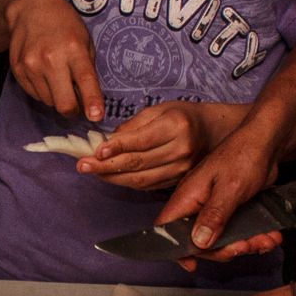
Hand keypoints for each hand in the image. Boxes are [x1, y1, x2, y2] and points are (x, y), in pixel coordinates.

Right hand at [4, 0, 103, 121]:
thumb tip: (90, 100)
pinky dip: (43, 91)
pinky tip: (44, 74)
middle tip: (76, 105)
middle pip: (63, 103)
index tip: (96, 116)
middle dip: (73, 110)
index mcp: (74, 49)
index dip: (91, 102)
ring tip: (57, 78)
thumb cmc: (64, 25)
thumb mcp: (84, 40)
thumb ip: (87, 68)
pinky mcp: (18, 70)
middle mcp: (51, 59)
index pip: (85, 81)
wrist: (30, 10)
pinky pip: (35, 95)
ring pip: (49, 102)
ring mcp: (32, 65)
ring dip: (56, 97)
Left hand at [78, 102, 214, 191]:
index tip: (95, 152)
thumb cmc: (182, 116)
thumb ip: (133, 126)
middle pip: (138, 164)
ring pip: (140, 179)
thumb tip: (107, 141)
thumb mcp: (159, 109)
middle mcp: (181, 150)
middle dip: (106, 166)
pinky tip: (111, 176)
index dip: (116, 148)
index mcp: (176, 126)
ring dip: (112, 177)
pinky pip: (147, 186)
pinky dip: (126, 182)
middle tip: (83, 165)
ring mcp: (181, 169)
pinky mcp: (178, 181)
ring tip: (92, 172)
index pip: (141, 141)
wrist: (213, 131)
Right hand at [154, 114, 285, 260]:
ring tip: (266, 240)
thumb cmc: (245, 154)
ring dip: (245, 244)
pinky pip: (238, 231)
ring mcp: (215, 207)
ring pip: (223, 239)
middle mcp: (197, 204)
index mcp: (188, 196)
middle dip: (225, 249)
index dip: (176, 249)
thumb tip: (199, 241)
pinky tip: (269, 235)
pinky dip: (254, 236)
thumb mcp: (230, 188)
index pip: (168, 228)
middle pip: (200, 241)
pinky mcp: (232, 209)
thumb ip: (214, 216)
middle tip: (245, 246)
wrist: (268, 142)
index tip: (192, 264)